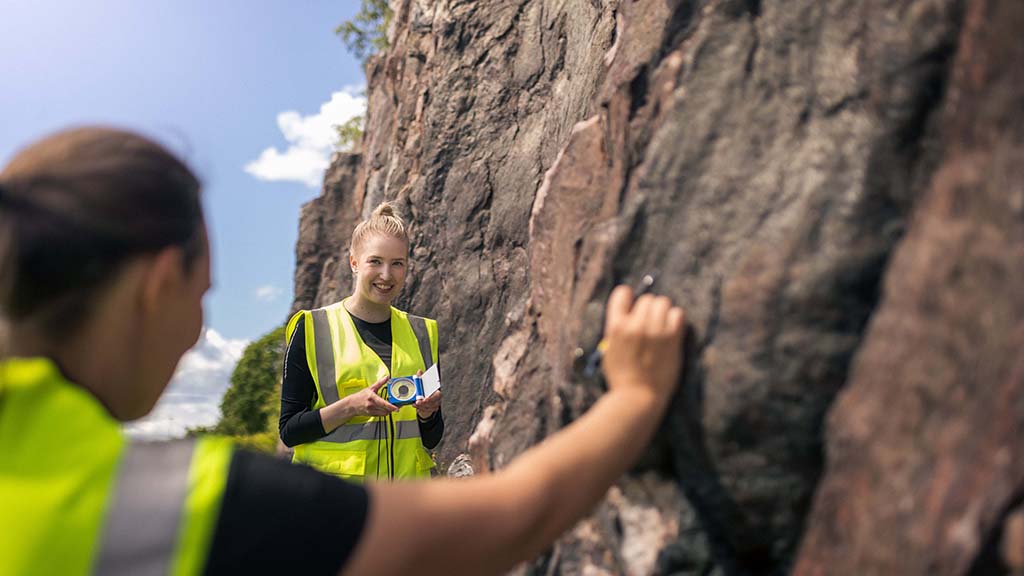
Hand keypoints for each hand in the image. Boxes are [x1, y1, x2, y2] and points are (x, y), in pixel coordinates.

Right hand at [343, 375, 397, 416]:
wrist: (351, 405)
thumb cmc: (360, 396)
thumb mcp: (370, 388)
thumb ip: (379, 383)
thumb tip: (386, 377)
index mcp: (372, 398)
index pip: (383, 403)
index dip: (391, 406)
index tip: (397, 408)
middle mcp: (371, 405)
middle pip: (385, 409)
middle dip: (393, 408)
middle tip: (398, 405)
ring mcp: (371, 411)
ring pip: (384, 413)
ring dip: (389, 410)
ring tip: (392, 406)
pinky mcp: (371, 415)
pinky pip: (381, 415)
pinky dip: (385, 412)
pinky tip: (386, 408)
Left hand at [413, 369, 440, 418]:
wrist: (428, 400)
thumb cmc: (427, 390)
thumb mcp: (424, 383)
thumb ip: (422, 377)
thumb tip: (419, 372)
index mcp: (437, 392)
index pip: (438, 395)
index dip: (431, 397)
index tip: (425, 398)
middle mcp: (437, 399)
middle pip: (432, 403)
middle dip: (424, 403)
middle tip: (418, 401)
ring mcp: (434, 405)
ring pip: (428, 407)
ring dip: (421, 405)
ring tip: (415, 403)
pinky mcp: (430, 410)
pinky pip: (425, 410)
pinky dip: (419, 408)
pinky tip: (415, 405)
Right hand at [601, 285, 685, 403]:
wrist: (638, 397)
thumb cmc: (622, 377)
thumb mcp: (610, 350)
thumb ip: (618, 330)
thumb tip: (629, 315)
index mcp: (616, 326)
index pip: (623, 293)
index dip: (629, 298)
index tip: (633, 306)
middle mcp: (635, 325)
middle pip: (647, 299)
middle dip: (648, 309)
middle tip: (650, 322)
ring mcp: (655, 331)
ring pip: (664, 303)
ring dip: (663, 312)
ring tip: (662, 326)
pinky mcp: (672, 339)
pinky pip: (678, 314)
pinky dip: (676, 319)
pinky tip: (672, 330)